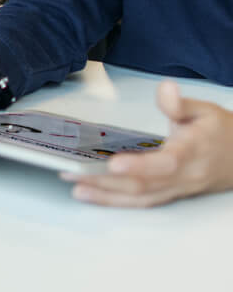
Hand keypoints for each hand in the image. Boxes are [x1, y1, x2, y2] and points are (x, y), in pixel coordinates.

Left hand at [63, 81, 232, 207]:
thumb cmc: (220, 132)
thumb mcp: (205, 110)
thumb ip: (179, 103)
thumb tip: (165, 88)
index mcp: (193, 151)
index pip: (166, 163)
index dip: (140, 166)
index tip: (113, 162)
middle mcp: (184, 176)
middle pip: (145, 184)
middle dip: (107, 181)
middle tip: (74, 172)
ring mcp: (178, 190)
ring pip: (141, 197)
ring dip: (107, 195)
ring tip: (76, 186)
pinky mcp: (171, 195)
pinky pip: (143, 202)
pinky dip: (117, 201)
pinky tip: (94, 195)